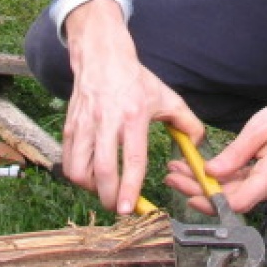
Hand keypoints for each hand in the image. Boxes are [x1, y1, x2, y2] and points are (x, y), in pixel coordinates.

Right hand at [61, 0, 204, 213]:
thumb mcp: (167, 97)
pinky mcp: (71, 125)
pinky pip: (68, 159)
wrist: (102, 57)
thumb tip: (199, 145)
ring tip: (104, 190)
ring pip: (77, 168)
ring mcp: (85, 123)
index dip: (129, 187)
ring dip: (90, 188)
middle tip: (118, 208)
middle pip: (101, 170)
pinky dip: (77, 175)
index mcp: (133, 116)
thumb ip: (187, 122)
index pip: (131, 159)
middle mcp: (106, 121)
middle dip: (109, 197)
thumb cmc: (136, 80)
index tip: (128, 209)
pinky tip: (90, 176)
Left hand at [165, 100, 266, 214]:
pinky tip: (204, 170)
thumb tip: (211, 172)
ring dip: (206, 184)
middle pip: (231, 200)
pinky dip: (221, 180)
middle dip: (198, 189)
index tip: (187, 189)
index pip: (237, 202)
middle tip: (171, 176)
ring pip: (235, 194)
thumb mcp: (261, 128)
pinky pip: (243, 187)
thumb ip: (235, 153)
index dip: (210, 200)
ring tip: (179, 169)